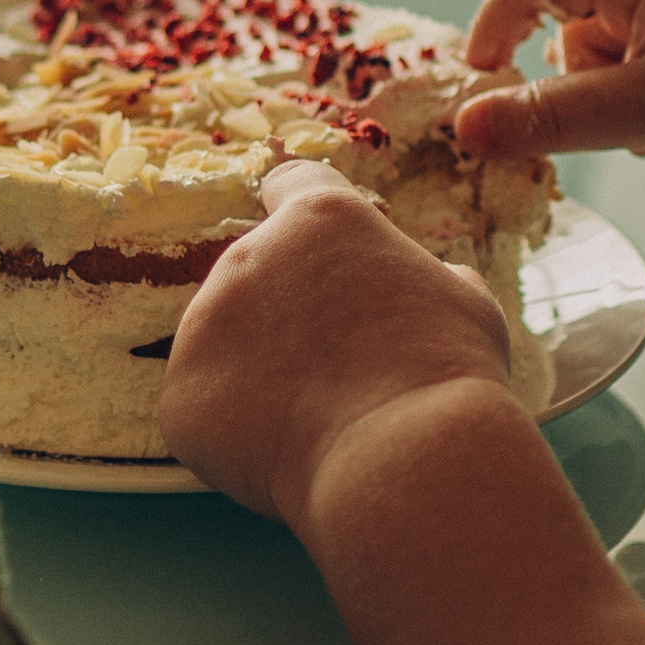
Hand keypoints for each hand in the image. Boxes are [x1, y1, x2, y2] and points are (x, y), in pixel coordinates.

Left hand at [159, 160, 512, 528]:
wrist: (406, 461)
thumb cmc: (447, 375)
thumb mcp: (464, 299)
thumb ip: (426, 276)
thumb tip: (434, 281)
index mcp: (319, 217)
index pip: (289, 184)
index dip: (302, 215)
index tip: (315, 251)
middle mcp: (248, 255)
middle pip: (258, 275)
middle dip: (288, 315)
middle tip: (339, 370)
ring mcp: (204, 324)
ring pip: (227, 343)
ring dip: (260, 372)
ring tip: (319, 418)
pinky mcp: (180, 395)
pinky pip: (204, 409)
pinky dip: (236, 433)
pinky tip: (285, 452)